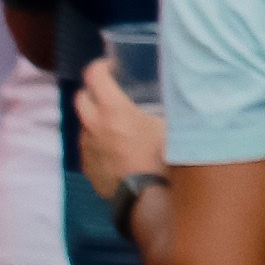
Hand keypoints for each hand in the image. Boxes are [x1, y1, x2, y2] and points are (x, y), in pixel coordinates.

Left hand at [68, 54, 165, 200]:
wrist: (147, 199)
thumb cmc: (162, 160)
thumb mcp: (171, 125)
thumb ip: (170, 106)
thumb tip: (184, 94)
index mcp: (113, 110)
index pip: (93, 76)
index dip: (99, 66)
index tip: (110, 65)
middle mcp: (94, 127)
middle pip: (80, 98)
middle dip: (92, 89)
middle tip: (107, 90)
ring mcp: (87, 149)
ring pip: (83, 125)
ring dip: (94, 118)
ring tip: (115, 121)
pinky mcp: (88, 168)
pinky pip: (87, 148)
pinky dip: (97, 141)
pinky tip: (114, 146)